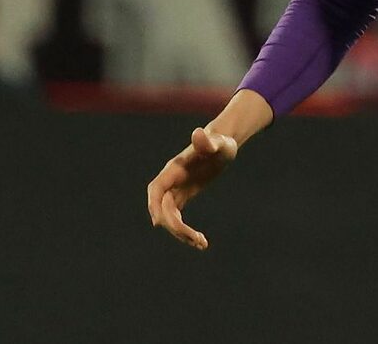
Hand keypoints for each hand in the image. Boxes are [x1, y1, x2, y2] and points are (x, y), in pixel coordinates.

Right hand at [146, 126, 237, 250]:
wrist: (222, 144)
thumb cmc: (220, 142)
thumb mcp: (219, 143)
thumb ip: (207, 141)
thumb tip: (198, 133)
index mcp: (175, 169)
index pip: (156, 189)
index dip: (154, 206)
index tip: (160, 223)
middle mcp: (172, 181)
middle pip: (162, 208)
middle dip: (174, 225)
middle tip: (196, 239)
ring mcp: (176, 190)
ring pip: (169, 216)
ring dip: (180, 233)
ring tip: (202, 244)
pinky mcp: (183, 196)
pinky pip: (177, 217)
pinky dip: (184, 230)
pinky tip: (200, 242)